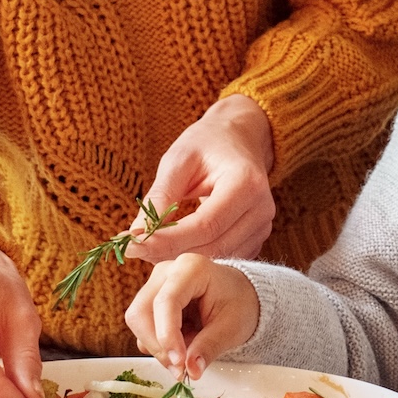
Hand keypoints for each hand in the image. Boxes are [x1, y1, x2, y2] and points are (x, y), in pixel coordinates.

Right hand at [124, 252, 261, 378]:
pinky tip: (181, 347)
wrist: (239, 295)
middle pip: (141, 312)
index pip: (166, 302)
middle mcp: (166, 272)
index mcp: (191, 268)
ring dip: (157, 348)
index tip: (179, 363)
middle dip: (157, 346)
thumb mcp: (231, 328)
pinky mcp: (150, 300)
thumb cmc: (238, 304)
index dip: (167, 335)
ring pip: (137, 322)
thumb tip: (191, 371)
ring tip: (186, 358)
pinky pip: (143, 328)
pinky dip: (158, 345)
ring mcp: (155, 284)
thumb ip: (209, 347)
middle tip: (180, 370)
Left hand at [126, 95, 276, 261]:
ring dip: (182, 258)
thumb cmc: (207, 144)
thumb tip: (137, 233)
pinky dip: (198, 258)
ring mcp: (263, 226)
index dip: (169, 240)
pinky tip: (175, 247)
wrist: (238, 139)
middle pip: (213, 246)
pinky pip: (225, 257)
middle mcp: (262, 209)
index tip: (134, 245)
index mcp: (247, 182)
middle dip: (171, 252)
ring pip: (219, 257)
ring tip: (151, 247)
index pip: (206, 225)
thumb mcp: (179, 160)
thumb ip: (160, 196)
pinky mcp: (257, 238)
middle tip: (135, 250)